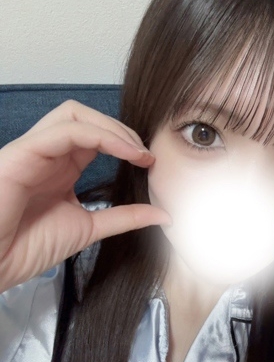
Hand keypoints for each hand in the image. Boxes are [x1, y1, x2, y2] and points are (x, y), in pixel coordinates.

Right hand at [0, 100, 170, 292]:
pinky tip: (124, 152)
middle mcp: (48, 154)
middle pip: (85, 116)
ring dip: (112, 128)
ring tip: (137, 151)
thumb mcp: (89, 228)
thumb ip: (124, 218)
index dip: (125, 141)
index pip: (95, 136)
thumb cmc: (27, 247)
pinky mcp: (23, 153)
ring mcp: (34, 150)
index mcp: (60, 167)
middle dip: (121, 129)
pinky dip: (100, 135)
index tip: (150, 162)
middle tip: (145, 154)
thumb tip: (163, 215)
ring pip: (74, 114)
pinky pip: (65, 130)